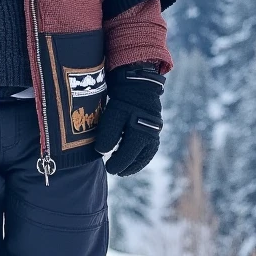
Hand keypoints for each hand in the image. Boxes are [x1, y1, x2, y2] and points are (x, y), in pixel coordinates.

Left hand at [93, 61, 164, 175]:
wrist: (137, 84)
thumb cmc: (123, 100)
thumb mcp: (113, 115)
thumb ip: (108, 135)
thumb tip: (102, 152)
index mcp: (140, 133)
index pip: (128, 155)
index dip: (118, 164)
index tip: (108, 168)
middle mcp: (150, 135)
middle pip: (139, 157)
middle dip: (127, 166)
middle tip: (115, 171)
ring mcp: (153, 132)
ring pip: (146, 154)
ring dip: (135, 163)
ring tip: (123, 169)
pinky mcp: (153, 128)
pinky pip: (149, 148)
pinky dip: (140, 156)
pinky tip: (132, 158)